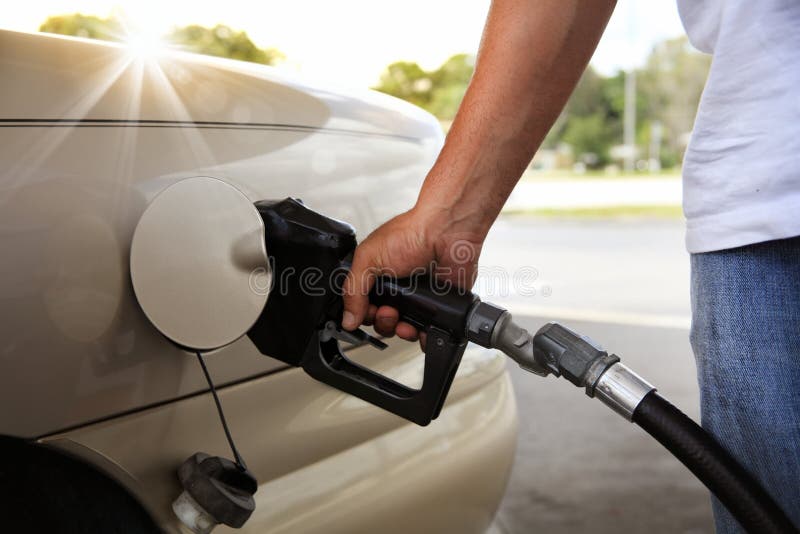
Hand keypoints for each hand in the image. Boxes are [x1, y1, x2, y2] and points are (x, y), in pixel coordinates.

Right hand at [342, 204, 484, 340]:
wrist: (445, 232)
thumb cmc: (410, 234)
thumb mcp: (368, 258)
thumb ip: (353, 289)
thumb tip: (347, 318)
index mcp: (378, 275)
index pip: (363, 305)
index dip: (363, 314)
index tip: (367, 312)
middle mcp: (397, 287)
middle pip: (382, 320)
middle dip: (382, 322)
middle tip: (388, 312)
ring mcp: (418, 297)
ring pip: (404, 328)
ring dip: (400, 331)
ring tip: (404, 322)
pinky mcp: (438, 305)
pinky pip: (428, 330)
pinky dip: (423, 337)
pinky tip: (420, 331)